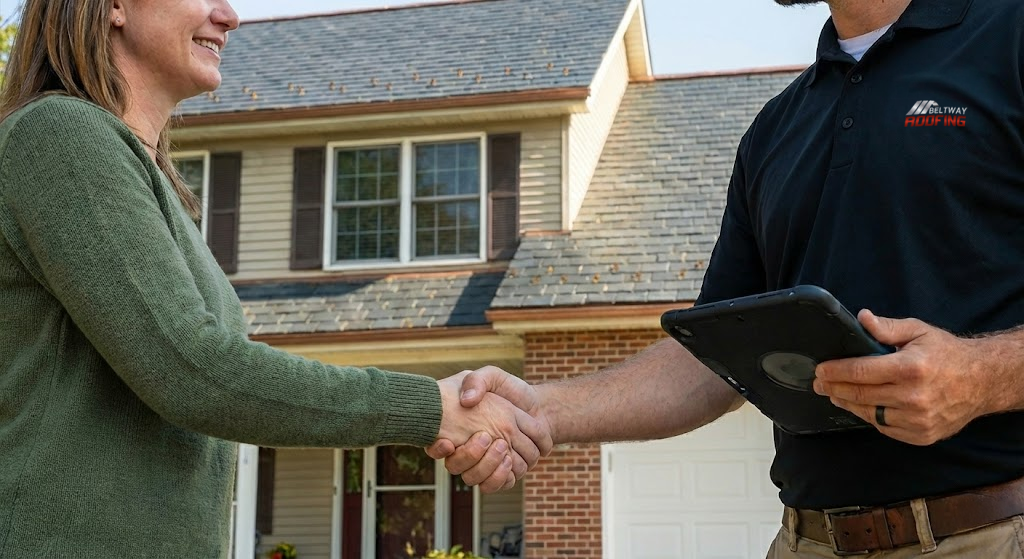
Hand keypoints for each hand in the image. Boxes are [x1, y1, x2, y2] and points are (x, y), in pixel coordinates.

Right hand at [428, 367, 551, 491]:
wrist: (537, 405)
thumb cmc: (509, 390)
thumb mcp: (491, 376)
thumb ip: (477, 381)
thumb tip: (466, 401)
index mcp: (457, 428)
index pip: (436, 446)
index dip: (437, 448)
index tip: (448, 442)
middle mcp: (466, 448)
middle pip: (455, 466)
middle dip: (470, 455)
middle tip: (486, 437)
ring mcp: (483, 462)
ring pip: (474, 478)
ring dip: (487, 465)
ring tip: (503, 447)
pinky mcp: (501, 473)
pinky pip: (492, 486)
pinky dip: (500, 477)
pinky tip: (509, 460)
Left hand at [813, 309, 988, 445]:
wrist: (983, 381)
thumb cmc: (948, 353)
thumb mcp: (919, 331)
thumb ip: (887, 327)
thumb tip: (861, 318)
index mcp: (911, 368)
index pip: (860, 371)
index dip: (835, 372)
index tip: (820, 370)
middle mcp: (914, 397)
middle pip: (860, 395)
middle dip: (834, 389)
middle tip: (819, 384)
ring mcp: (918, 419)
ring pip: (869, 414)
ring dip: (848, 404)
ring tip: (835, 395)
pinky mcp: (922, 435)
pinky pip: (885, 428)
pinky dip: (870, 417)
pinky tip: (861, 407)